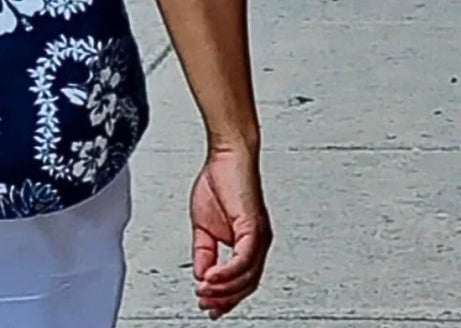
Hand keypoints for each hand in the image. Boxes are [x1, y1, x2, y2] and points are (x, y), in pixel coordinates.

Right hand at [191, 147, 272, 319]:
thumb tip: (201, 273)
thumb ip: (204, 251)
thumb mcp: (203, 225)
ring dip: (223, 289)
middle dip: (224, 299)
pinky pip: (244, 259)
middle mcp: (258, 243)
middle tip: (204, 304)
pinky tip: (211, 277)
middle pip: (246, 285)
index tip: (209, 307)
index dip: (226, 297)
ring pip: (247, 276)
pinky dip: (227, 272)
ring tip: (203, 292)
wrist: (228, 153)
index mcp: (247, 243)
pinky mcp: (254, 227)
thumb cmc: (220, 180)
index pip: (241, 280)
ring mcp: (259, 236)